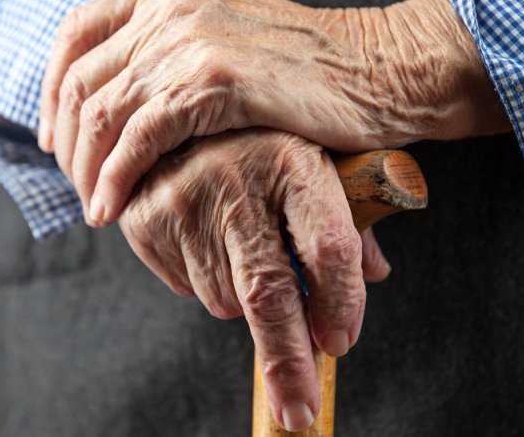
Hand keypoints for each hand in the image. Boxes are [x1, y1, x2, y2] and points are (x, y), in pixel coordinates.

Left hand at [38, 0, 508, 224]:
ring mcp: (191, 40)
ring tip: (94, 209)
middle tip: (77, 186)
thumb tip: (125, 100)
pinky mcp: (216, 81)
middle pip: (81, 80)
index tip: (54, 139)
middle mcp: (171, 6)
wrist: (376, 69)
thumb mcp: (226, 40)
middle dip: (68, 144)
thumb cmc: (305, 70)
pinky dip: (117, 178)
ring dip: (87, 169)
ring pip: (102, 112)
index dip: (51, 92)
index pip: (76, 35)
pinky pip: (140, 137)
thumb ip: (172, 55)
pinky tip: (113, 209)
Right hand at [118, 128, 389, 430]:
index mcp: (293, 160)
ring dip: (244, 296)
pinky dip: (206, 281)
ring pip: (226, 300)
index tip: (340, 343)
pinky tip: (209, 239)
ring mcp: (184, 201)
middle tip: (300, 410)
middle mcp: (236, 178)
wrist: (175, 116)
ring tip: (243, 245)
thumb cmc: (261, 142)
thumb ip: (350, 217)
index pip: (328, 247)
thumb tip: (376, 274)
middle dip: (288, 361)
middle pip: (269, 293)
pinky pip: (187, 289)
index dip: (340, 304)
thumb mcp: (315, 162)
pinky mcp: (147, 222)